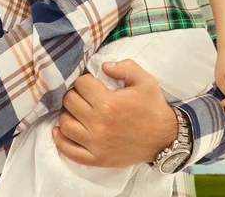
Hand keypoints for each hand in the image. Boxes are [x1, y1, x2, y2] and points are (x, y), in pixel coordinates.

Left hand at [53, 59, 177, 166]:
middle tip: (84, 95)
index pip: (81, 84)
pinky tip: (59, 130)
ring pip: (65, 124)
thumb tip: (102, 65)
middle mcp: (99, 123)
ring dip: (67, 114)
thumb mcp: (144, 80)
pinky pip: (70, 151)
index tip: (92, 83)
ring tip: (76, 110)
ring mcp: (96, 144)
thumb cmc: (153, 107)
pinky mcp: (97, 159)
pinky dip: (61, 141)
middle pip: (70, 102)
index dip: (85, 80)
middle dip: (75, 94)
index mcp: (108, 103)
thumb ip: (124, 66)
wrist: (165, 138)